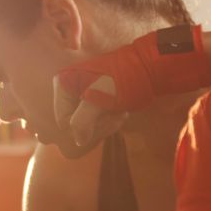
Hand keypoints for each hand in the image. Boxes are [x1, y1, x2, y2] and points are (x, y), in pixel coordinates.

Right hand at [53, 24, 210, 145]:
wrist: (146, 70)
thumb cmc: (122, 80)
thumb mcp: (99, 99)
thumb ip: (83, 121)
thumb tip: (79, 141)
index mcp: (63, 84)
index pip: (64, 122)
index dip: (84, 126)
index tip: (105, 115)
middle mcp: (69, 90)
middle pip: (75, 126)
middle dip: (97, 125)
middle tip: (114, 114)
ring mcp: (82, 97)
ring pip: (87, 128)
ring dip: (105, 124)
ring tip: (118, 111)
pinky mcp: (94, 103)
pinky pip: (96, 124)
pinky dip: (109, 122)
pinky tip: (119, 112)